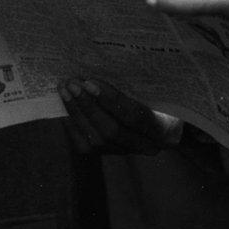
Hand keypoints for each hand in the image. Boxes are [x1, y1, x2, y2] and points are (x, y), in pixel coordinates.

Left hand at [59, 79, 180, 154]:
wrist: (161, 122)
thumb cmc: (157, 97)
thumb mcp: (153, 88)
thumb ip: (133, 84)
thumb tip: (98, 74)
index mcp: (164, 127)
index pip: (134, 117)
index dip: (110, 100)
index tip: (90, 83)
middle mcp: (146, 146)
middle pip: (112, 130)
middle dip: (88, 106)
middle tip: (72, 83)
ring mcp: (127, 152)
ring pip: (96, 139)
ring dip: (77, 113)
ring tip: (65, 90)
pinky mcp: (109, 154)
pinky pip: (86, 146)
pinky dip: (73, 126)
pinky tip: (65, 109)